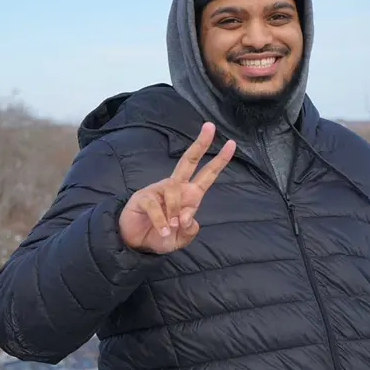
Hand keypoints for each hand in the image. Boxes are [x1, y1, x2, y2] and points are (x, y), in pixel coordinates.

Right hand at [119, 122, 235, 253]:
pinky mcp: (143, 197)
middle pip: (189, 161)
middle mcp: (175, 187)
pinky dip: (161, 221)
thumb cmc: (162, 237)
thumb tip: (188, 218)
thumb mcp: (181, 238)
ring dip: (175, 211)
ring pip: (173, 191)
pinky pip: (156, 206)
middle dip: (200, 144)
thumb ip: (189, 230)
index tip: (231, 144)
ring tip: (171, 228)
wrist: (137, 243)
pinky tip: (163, 230)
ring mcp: (158, 189)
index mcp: (189, 195)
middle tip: (210, 127)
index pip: (207, 174)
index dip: (219, 161)